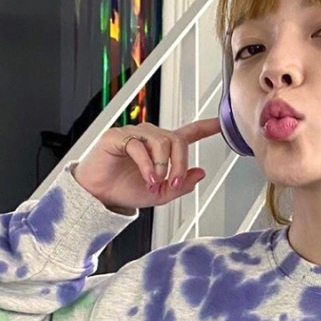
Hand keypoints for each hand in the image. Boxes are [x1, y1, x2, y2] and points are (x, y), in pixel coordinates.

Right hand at [72, 118, 221, 211]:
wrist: (98, 196)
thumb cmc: (125, 190)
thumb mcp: (160, 194)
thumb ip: (181, 185)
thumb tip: (200, 173)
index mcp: (163, 148)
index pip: (189, 133)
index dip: (207, 127)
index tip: (222, 123)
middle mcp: (150, 137)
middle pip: (178, 140)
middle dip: (180, 164)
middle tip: (174, 183)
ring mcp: (134, 134)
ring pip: (161, 141)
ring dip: (163, 166)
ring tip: (155, 183)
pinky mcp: (118, 137)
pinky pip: (139, 146)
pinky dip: (147, 165)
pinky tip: (147, 177)